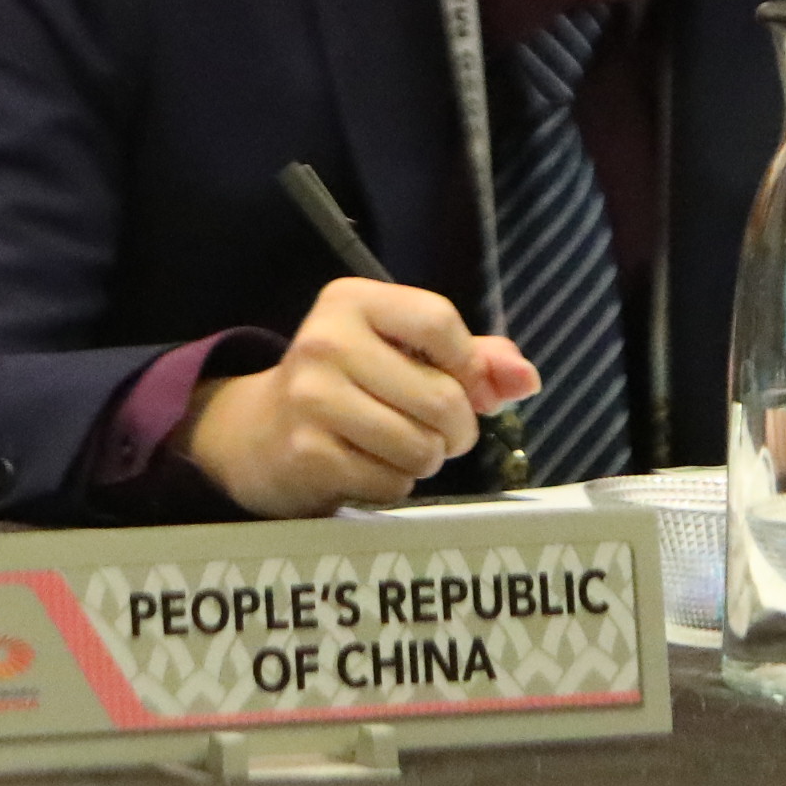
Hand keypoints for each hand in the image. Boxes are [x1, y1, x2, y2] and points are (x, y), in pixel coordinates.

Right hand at [173, 277, 540, 516]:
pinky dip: (394, 485)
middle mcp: (325, 340)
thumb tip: (526, 379)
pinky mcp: (307, 452)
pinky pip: (392, 482)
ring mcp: (311, 398)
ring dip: (425, 460)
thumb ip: (472, 359)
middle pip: (442, 396)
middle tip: (437, 434)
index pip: (440, 322)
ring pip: (422, 447)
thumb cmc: (348, 386)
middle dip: (456, 430)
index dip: (469, 367)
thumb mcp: (401, 353)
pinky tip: (366, 469)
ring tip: (398, 449)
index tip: (466, 388)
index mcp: (350, 300)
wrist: (258, 434)